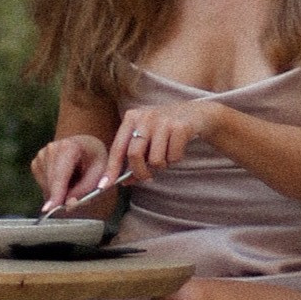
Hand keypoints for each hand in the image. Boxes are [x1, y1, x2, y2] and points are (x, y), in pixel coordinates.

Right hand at [32, 133, 111, 214]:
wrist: (84, 146)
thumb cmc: (94, 158)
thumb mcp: (100, 171)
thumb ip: (86, 188)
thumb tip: (69, 204)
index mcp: (69, 147)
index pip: (60, 175)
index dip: (56, 193)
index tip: (50, 209)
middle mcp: (51, 149)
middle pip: (52, 183)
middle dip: (62, 196)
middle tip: (79, 199)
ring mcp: (41, 155)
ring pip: (47, 187)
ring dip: (60, 192)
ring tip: (75, 180)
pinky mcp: (36, 163)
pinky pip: (43, 186)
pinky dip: (54, 189)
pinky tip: (65, 180)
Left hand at [99, 96, 214, 192]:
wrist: (196, 114)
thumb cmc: (165, 129)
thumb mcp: (147, 137)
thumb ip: (134, 156)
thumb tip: (124, 181)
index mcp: (132, 117)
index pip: (117, 148)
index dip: (111, 169)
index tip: (104, 185)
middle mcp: (145, 116)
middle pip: (134, 155)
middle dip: (140, 172)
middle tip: (147, 178)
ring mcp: (163, 121)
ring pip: (155, 160)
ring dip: (162, 165)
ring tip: (166, 155)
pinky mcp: (180, 127)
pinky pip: (173, 157)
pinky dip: (175, 159)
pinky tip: (177, 148)